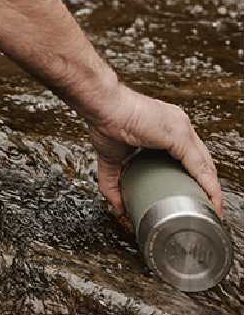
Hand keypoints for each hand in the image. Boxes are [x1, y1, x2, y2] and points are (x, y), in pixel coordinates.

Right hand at [87, 83, 222, 218]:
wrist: (102, 106)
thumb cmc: (105, 120)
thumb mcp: (111, 158)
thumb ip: (113, 182)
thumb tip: (118, 207)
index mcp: (165, 126)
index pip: (189, 154)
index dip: (194, 176)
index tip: (194, 196)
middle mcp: (178, 123)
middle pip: (202, 159)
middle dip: (206, 184)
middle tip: (206, 206)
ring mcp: (181, 128)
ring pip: (206, 163)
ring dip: (211, 188)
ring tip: (212, 208)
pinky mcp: (180, 135)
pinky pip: (200, 166)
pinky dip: (208, 185)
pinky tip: (211, 199)